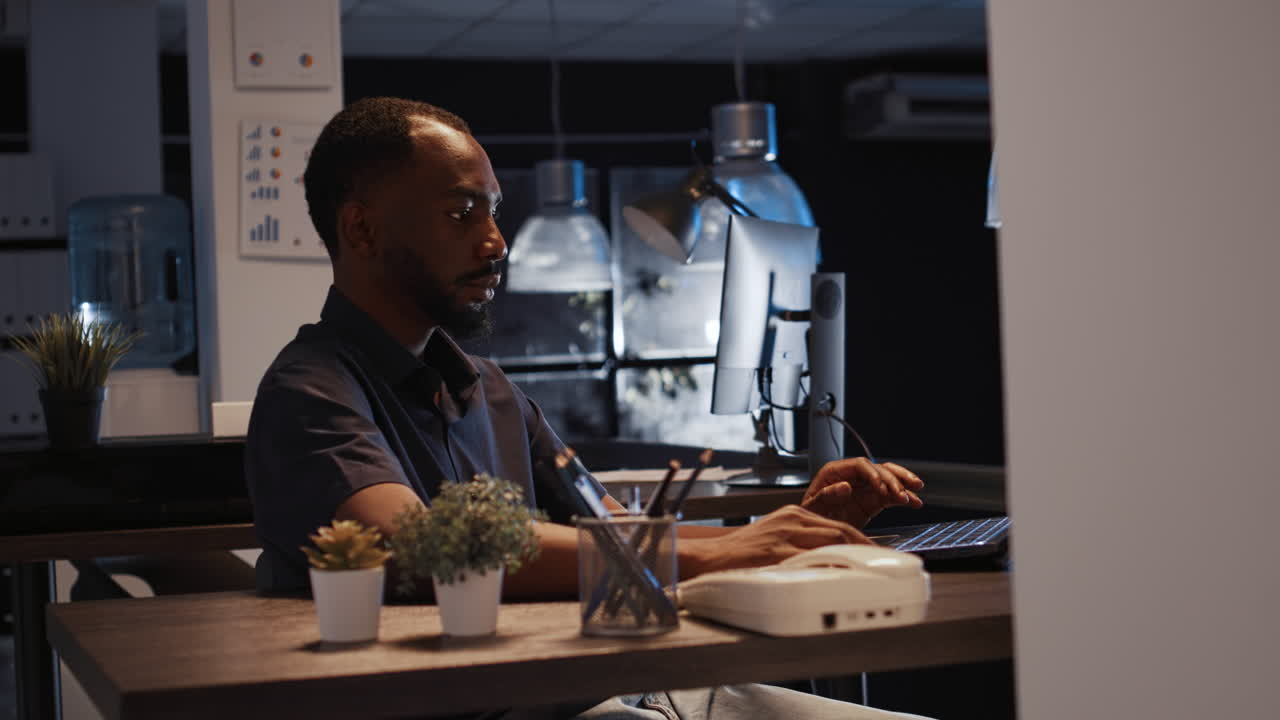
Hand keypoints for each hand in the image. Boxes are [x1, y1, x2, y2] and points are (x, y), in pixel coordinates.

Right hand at [683, 505, 870, 576]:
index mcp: (794, 514)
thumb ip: (802, 542)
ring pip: (832, 542)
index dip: (862, 541)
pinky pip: (812, 560)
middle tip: (883, 566)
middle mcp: (792, 520)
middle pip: (841, 531)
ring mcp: (784, 536)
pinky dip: (832, 568)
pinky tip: (843, 578)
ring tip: (872, 574)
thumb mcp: (776, 537)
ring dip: (855, 558)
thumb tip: (833, 560)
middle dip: (866, 550)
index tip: (877, 555)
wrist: (711, 557)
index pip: (838, 525)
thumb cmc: (743, 552)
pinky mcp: (776, 553)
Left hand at [801, 458, 923, 528]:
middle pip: (877, 469)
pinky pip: (891, 495)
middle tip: (901, 494)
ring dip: (903, 483)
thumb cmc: (809, 517)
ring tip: (915, 491)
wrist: (814, 532)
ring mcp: (863, 487)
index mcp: (834, 472)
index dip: (873, 474)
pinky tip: (915, 502)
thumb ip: (827, 496)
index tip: (881, 487)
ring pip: (888, 477)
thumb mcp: (812, 509)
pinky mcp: (872, 500)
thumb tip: (845, 486)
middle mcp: (851, 476)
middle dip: (892, 480)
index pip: (859, 465)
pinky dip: (904, 498)